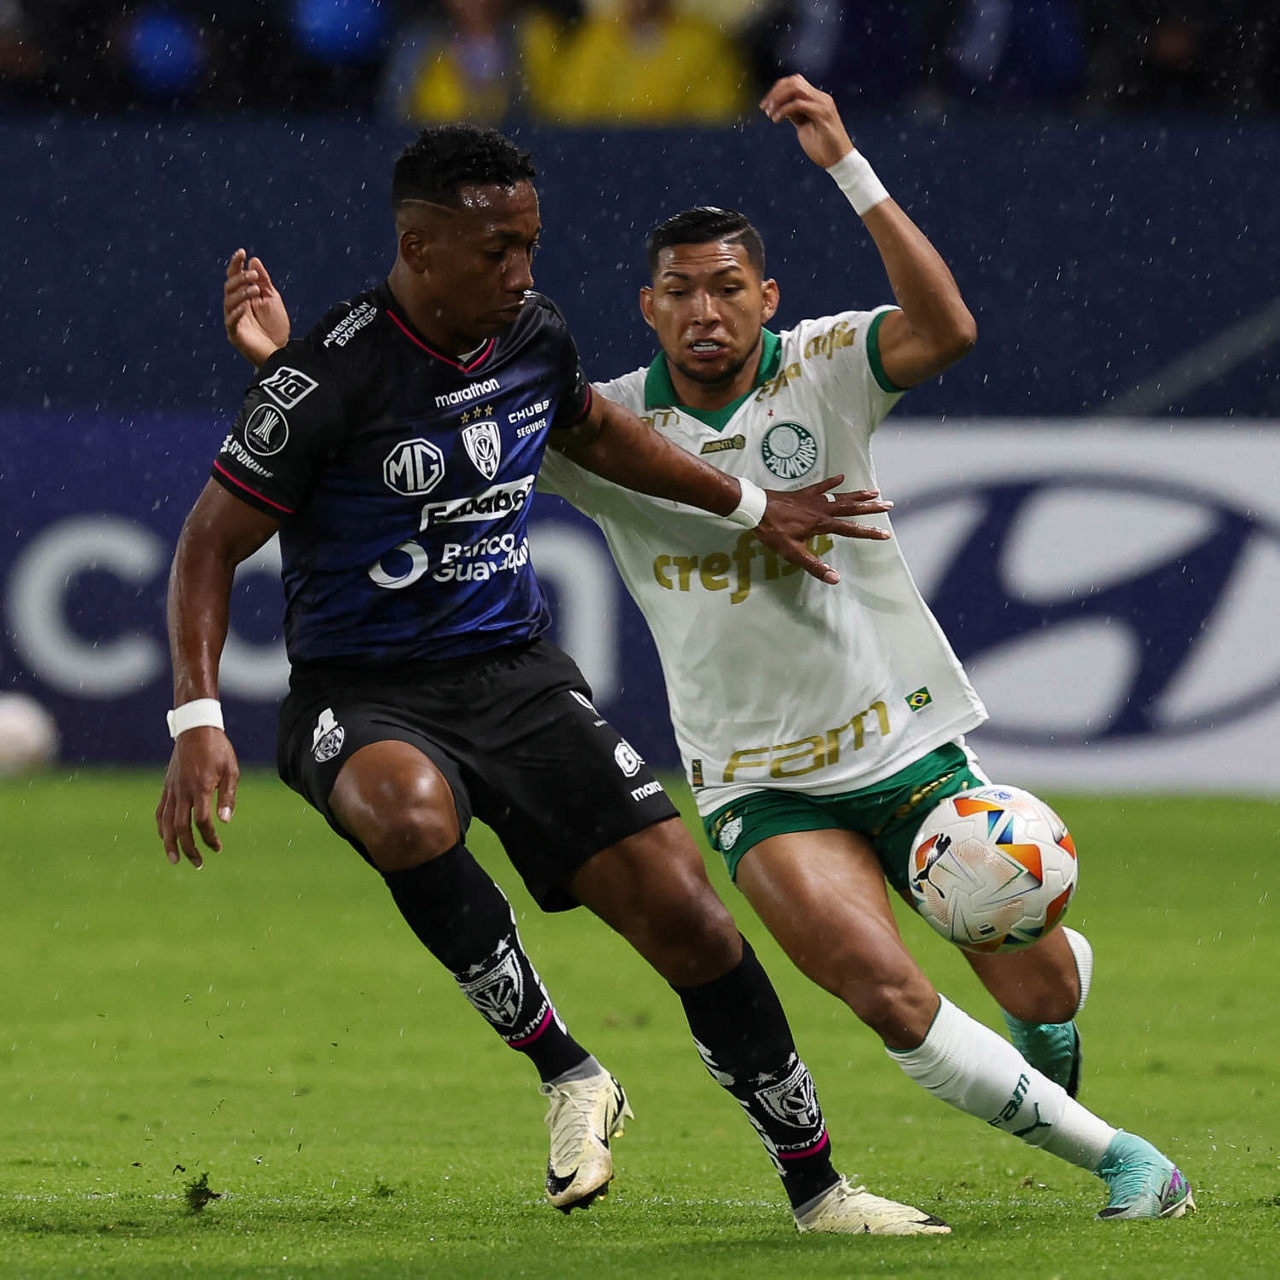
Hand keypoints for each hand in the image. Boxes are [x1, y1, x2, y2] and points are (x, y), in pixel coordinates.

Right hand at [155, 728, 239, 868]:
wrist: (196, 729)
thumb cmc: (218, 749)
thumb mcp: (231, 770)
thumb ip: (228, 797)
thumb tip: (225, 822)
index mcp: (200, 788)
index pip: (201, 822)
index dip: (209, 838)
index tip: (217, 847)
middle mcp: (183, 791)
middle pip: (180, 828)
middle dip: (188, 848)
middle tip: (198, 863)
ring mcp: (172, 789)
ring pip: (165, 822)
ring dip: (169, 843)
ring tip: (175, 860)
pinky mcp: (167, 786)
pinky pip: (160, 811)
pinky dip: (161, 827)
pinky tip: (165, 837)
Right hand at [224, 248, 289, 368]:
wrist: (281, 352)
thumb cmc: (275, 327)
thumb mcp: (272, 299)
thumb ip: (264, 281)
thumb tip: (254, 260)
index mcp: (243, 297)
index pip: (234, 277)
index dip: (236, 264)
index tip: (242, 252)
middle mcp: (235, 307)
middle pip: (229, 287)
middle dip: (241, 278)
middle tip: (254, 274)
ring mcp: (234, 321)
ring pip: (229, 302)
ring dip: (241, 292)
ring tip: (256, 289)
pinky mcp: (235, 335)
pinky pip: (231, 321)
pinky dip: (237, 311)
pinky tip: (245, 305)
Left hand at [755, 476, 891, 584]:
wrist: (756, 508)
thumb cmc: (773, 531)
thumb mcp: (792, 553)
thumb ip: (814, 566)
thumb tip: (834, 578)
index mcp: (822, 524)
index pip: (851, 529)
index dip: (869, 532)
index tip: (886, 534)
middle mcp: (822, 509)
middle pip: (851, 507)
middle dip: (871, 507)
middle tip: (889, 504)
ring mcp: (813, 499)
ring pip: (841, 496)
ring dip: (858, 494)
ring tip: (874, 492)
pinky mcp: (803, 493)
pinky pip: (822, 486)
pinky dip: (832, 482)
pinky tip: (841, 477)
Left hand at [760, 75, 853, 170]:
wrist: (839, 160)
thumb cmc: (823, 148)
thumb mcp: (804, 127)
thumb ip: (795, 115)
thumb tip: (782, 108)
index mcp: (816, 99)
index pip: (795, 83)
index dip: (777, 90)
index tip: (765, 105)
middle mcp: (820, 98)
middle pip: (793, 81)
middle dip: (775, 92)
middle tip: (764, 108)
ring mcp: (822, 104)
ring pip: (795, 88)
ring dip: (778, 99)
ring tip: (770, 114)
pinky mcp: (822, 113)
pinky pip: (798, 104)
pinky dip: (784, 110)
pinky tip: (776, 120)